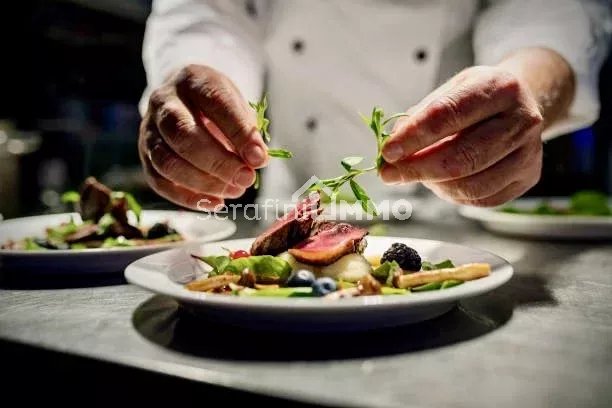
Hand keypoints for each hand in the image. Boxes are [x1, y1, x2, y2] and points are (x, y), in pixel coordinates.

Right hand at [139, 64, 267, 209]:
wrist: (184, 101)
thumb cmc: (216, 106)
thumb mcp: (236, 106)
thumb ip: (246, 130)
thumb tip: (255, 161)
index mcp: (192, 80)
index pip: (215, 103)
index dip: (238, 133)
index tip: (259, 158)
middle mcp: (164, 102)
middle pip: (183, 135)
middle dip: (218, 162)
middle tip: (246, 179)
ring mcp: (149, 129)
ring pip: (167, 162)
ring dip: (204, 182)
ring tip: (235, 191)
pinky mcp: (145, 155)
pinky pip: (160, 182)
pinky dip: (188, 198)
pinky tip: (215, 203)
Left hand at [379, 65, 544, 206]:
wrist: (521, 104)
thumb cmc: (477, 98)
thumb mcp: (450, 90)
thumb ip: (420, 116)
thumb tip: (392, 147)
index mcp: (500, 87)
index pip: (449, 115)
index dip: (414, 136)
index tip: (387, 151)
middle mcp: (522, 119)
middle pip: (462, 157)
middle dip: (417, 169)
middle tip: (388, 174)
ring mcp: (529, 152)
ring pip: (471, 184)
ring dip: (433, 184)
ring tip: (415, 174)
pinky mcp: (528, 177)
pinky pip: (481, 199)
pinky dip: (451, 194)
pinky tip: (439, 181)